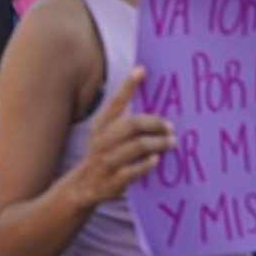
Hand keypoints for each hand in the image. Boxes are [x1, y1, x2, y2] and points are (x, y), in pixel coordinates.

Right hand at [69, 67, 175, 208]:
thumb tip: (145, 99)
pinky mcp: (114, 179)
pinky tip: (156, 159)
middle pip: (132, 124)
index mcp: (101, 125)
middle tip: (170, 127)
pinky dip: (148, 163)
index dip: (128, 85)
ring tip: (171, 142)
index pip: (115, 102)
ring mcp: (108, 160)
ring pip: (138, 146)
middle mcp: (102, 140)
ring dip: (158, 143)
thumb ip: (123, 117)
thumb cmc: (104, 152)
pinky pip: (135, 169)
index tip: (142, 70)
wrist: (84, 185)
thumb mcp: (105, 132)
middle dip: (155, 123)